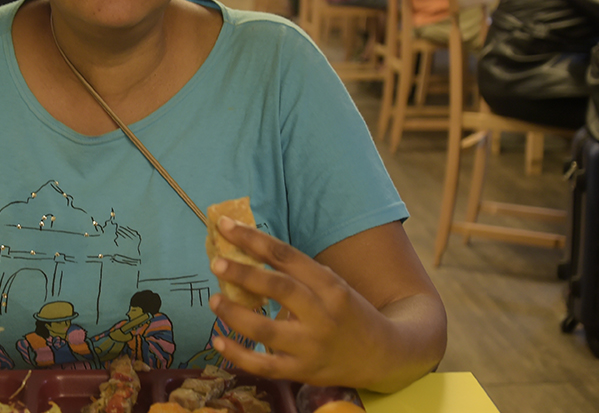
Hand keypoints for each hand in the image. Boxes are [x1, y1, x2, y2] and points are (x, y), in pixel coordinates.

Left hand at [207, 217, 391, 387]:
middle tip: (216, 262)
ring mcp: (312, 346)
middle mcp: (322, 314)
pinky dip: (238, 355)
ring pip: (266, 330)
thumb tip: (248, 252)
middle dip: (244, 273)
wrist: (383, 355)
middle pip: (279, 288)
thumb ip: (299, 274)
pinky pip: (264, 365)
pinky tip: (218, 341)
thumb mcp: (334, 286)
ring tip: (214, 300)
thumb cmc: (349, 313)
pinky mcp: (303, 371)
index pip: (287, 257)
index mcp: (330, 286)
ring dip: (235, 314)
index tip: (226, 226)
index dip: (254, 239)